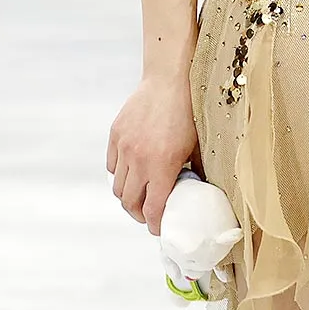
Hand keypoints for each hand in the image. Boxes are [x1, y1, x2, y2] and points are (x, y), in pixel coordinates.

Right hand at [106, 74, 197, 235]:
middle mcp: (139, 160)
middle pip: (130, 203)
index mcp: (162, 166)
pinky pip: (111, 166)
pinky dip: (119, 174)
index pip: (152, 209)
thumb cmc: (189, 112)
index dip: (155, 224)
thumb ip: (193, 172)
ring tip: (139, 195)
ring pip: (118, 186)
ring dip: (128, 196)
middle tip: (148, 215)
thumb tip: (195, 191)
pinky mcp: (115, 135)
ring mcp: (124, 147)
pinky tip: (131, 173)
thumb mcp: (197, 146)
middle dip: (139, 215)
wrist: (170, 80)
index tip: (160, 229)